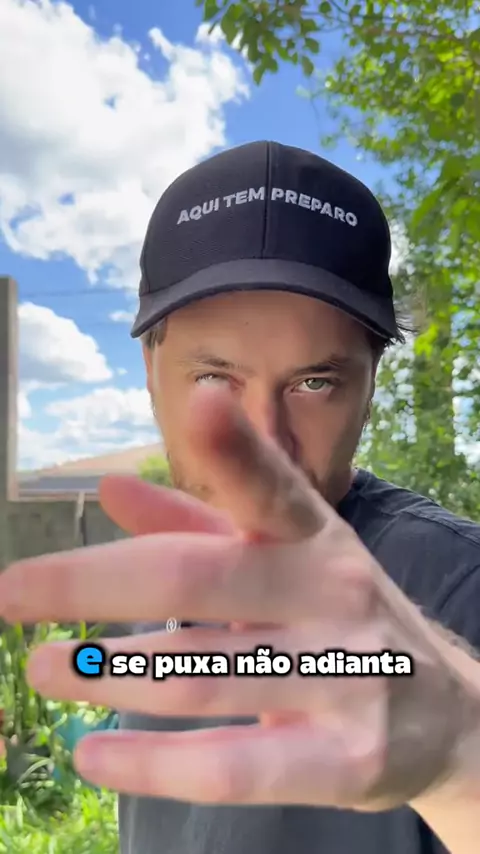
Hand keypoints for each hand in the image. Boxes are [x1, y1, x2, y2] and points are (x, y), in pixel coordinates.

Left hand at [0, 387, 471, 808]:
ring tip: (44, 671)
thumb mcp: (284, 560)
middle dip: (93, 586)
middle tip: (13, 593)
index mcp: (315, 537)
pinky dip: (152, 762)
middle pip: (198, 581)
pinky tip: (93, 752)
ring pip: (199, 674)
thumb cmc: (339, 616)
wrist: (446, 713)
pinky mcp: (346, 761)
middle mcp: (333, 595)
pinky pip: (232, 767)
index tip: (201, 400)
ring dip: (107, 674)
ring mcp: (347, 677)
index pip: (273, 486)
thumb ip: (198, 524)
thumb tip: (111, 488)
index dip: (238, 446)